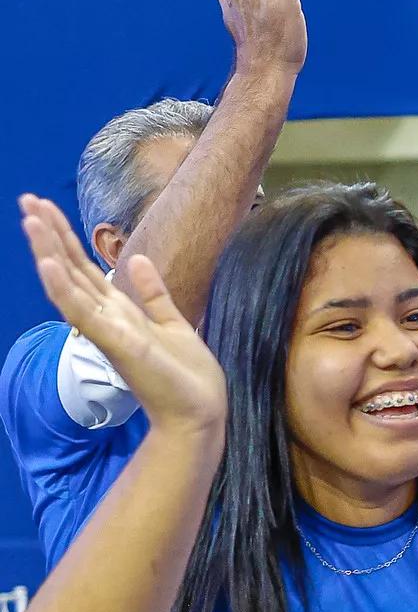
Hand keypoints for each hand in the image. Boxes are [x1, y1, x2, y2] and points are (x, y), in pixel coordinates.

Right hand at [19, 196, 224, 430]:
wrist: (198, 412)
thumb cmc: (185, 374)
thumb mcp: (172, 323)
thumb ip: (153, 293)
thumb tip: (137, 259)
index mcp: (119, 311)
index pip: (84, 267)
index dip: (65, 237)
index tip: (45, 207)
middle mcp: (106, 318)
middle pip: (71, 268)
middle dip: (50, 234)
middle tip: (26, 199)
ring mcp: (107, 329)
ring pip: (69, 284)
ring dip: (48, 251)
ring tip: (29, 219)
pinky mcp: (115, 342)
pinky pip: (83, 312)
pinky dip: (64, 288)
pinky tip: (48, 264)